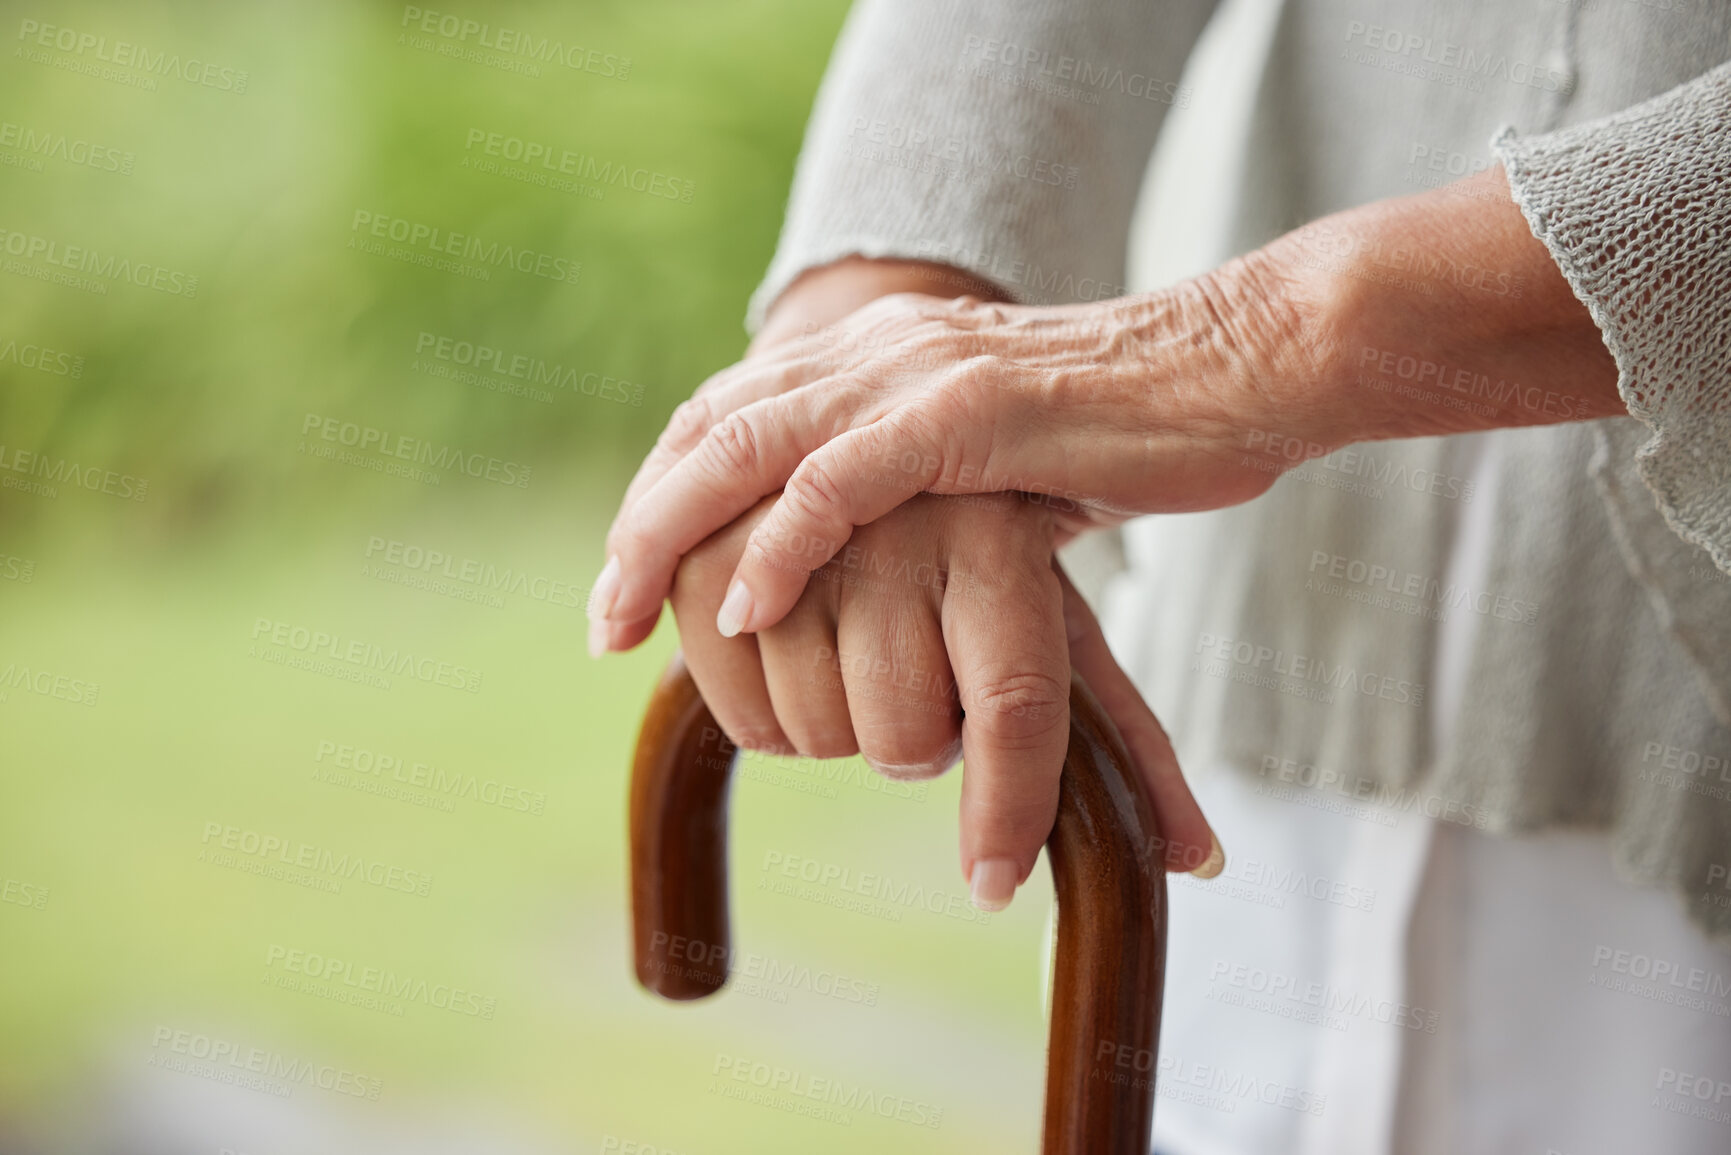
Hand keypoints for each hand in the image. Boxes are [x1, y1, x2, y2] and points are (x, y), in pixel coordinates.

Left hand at [594, 166, 1621, 638]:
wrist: (1245, 364)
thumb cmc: (1134, 426)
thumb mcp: (1000, 452)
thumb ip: (929, 487)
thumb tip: (889, 561)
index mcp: (879, 359)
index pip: (731, 419)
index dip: (663, 502)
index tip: (628, 593)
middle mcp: (880, 352)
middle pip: (712, 431)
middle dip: (641, 530)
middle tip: (603, 624)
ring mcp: (920, 374)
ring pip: (750, 446)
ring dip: (673, 538)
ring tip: (627, 621)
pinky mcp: (971, 412)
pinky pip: (844, 478)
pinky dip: (782, 542)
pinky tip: (743, 603)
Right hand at [669, 492, 1220, 910]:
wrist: (877, 430)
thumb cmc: (989, 560)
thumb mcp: (1054, 627)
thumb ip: (1125, 744)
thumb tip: (1200, 862)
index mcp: (999, 545)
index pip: (1015, 709)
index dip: (1006, 812)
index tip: (991, 888)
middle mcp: (900, 529)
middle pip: (902, 740)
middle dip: (913, 745)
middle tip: (919, 687)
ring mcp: (795, 536)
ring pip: (814, 733)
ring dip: (836, 730)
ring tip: (850, 659)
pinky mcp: (714, 544)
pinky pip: (736, 710)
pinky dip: (760, 721)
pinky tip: (784, 665)